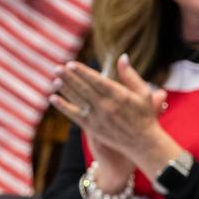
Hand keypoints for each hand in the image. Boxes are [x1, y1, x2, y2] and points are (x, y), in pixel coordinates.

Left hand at [50, 55, 176, 176]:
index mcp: (119, 95)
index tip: (71, 64)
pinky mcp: (92, 128)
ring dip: (65, 89)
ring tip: (55, 79)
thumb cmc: (144, 114)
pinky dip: (63, 107)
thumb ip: (130, 75)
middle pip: (84, 89)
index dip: (82, 72)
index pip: (96, 81)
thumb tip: (122, 57)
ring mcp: (98, 117)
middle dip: (70, 78)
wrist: (142, 142)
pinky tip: (53, 99)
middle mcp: (106, 106)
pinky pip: (74, 115)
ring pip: (77, 100)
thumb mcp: (143, 92)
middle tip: (57, 69)